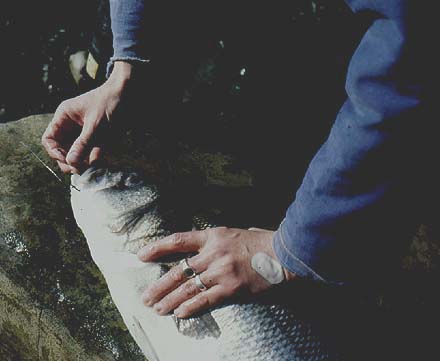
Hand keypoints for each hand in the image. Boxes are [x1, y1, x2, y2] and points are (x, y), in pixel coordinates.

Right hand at [41, 62, 132, 172]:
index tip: (66, 161)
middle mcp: (71, 125)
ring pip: (77, 153)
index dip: (55, 152)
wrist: (130, 94)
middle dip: (69, 160)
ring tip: (89, 168)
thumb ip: (83, 144)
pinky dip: (93, 159)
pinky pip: (91, 152)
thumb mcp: (96, 125)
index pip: (50, 139)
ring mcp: (84, 132)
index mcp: (64, 117)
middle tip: (79, 169)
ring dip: (82, 162)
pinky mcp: (97, 138)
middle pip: (62, 149)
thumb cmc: (110, 103)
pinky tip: (98, 163)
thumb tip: (70, 162)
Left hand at [137, 227, 295, 317]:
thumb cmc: (261, 242)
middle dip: (159, 285)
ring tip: (157, 309)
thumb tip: (203, 247)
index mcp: (213, 236)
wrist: (285, 253)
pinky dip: (190, 308)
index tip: (142, 256)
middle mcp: (214, 253)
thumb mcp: (235, 232)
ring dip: (170, 300)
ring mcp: (222, 271)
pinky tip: (179, 314)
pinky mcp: (232, 288)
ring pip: (188, 288)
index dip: (157, 248)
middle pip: (179, 270)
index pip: (179, 240)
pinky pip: (205, 300)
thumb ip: (216, 240)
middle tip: (146, 297)